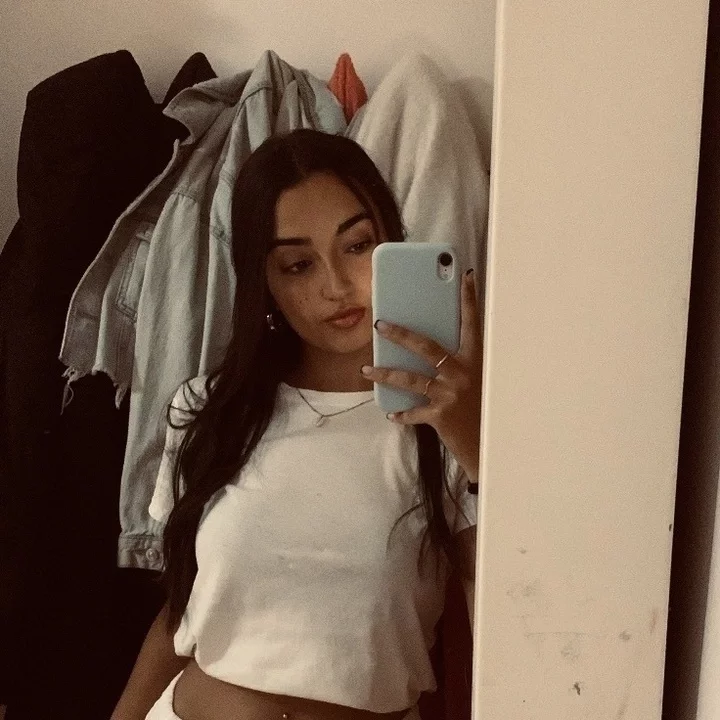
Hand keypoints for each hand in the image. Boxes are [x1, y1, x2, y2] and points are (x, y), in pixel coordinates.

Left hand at [362, 269, 482, 481]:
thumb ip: (459, 364)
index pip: (472, 323)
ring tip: (367, 369)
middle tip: (380, 325)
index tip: (466, 276)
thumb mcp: (477, 380)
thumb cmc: (482, 409)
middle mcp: (463, 374)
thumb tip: (431, 350)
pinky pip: (413, 411)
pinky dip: (401, 413)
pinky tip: (390, 412)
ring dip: (385, 373)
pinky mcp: (440, 415)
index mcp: (476, 360)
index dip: (469, 299)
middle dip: (401, 334)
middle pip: (427, 346)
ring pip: (410, 378)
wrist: (488, 445)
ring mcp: (450, 394)